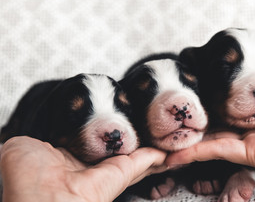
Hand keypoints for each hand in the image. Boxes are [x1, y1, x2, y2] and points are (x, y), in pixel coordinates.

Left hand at [0, 136, 166, 201]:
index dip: (103, 135)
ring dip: (149, 147)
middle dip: (132, 140)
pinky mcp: (121, 174)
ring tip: (163, 136)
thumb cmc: (25, 178)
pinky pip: (144, 161)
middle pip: (117, 151)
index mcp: (66, 160)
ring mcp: (107, 173)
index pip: (92, 144)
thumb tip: (42, 129)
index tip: (114, 125)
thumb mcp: (22, 146)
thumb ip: (38, 134)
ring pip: (135, 157)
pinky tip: (167, 146)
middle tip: (146, 130)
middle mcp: (90, 168)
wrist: (39, 199)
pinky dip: (157, 155)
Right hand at [166, 67, 254, 198]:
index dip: (212, 103)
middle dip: (194, 125)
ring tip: (159, 146)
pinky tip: (172, 157)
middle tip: (167, 123)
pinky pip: (219, 152)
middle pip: (219, 126)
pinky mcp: (251, 153)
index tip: (192, 99)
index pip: (233, 107)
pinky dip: (194, 155)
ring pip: (213, 142)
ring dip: (186, 144)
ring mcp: (252, 142)